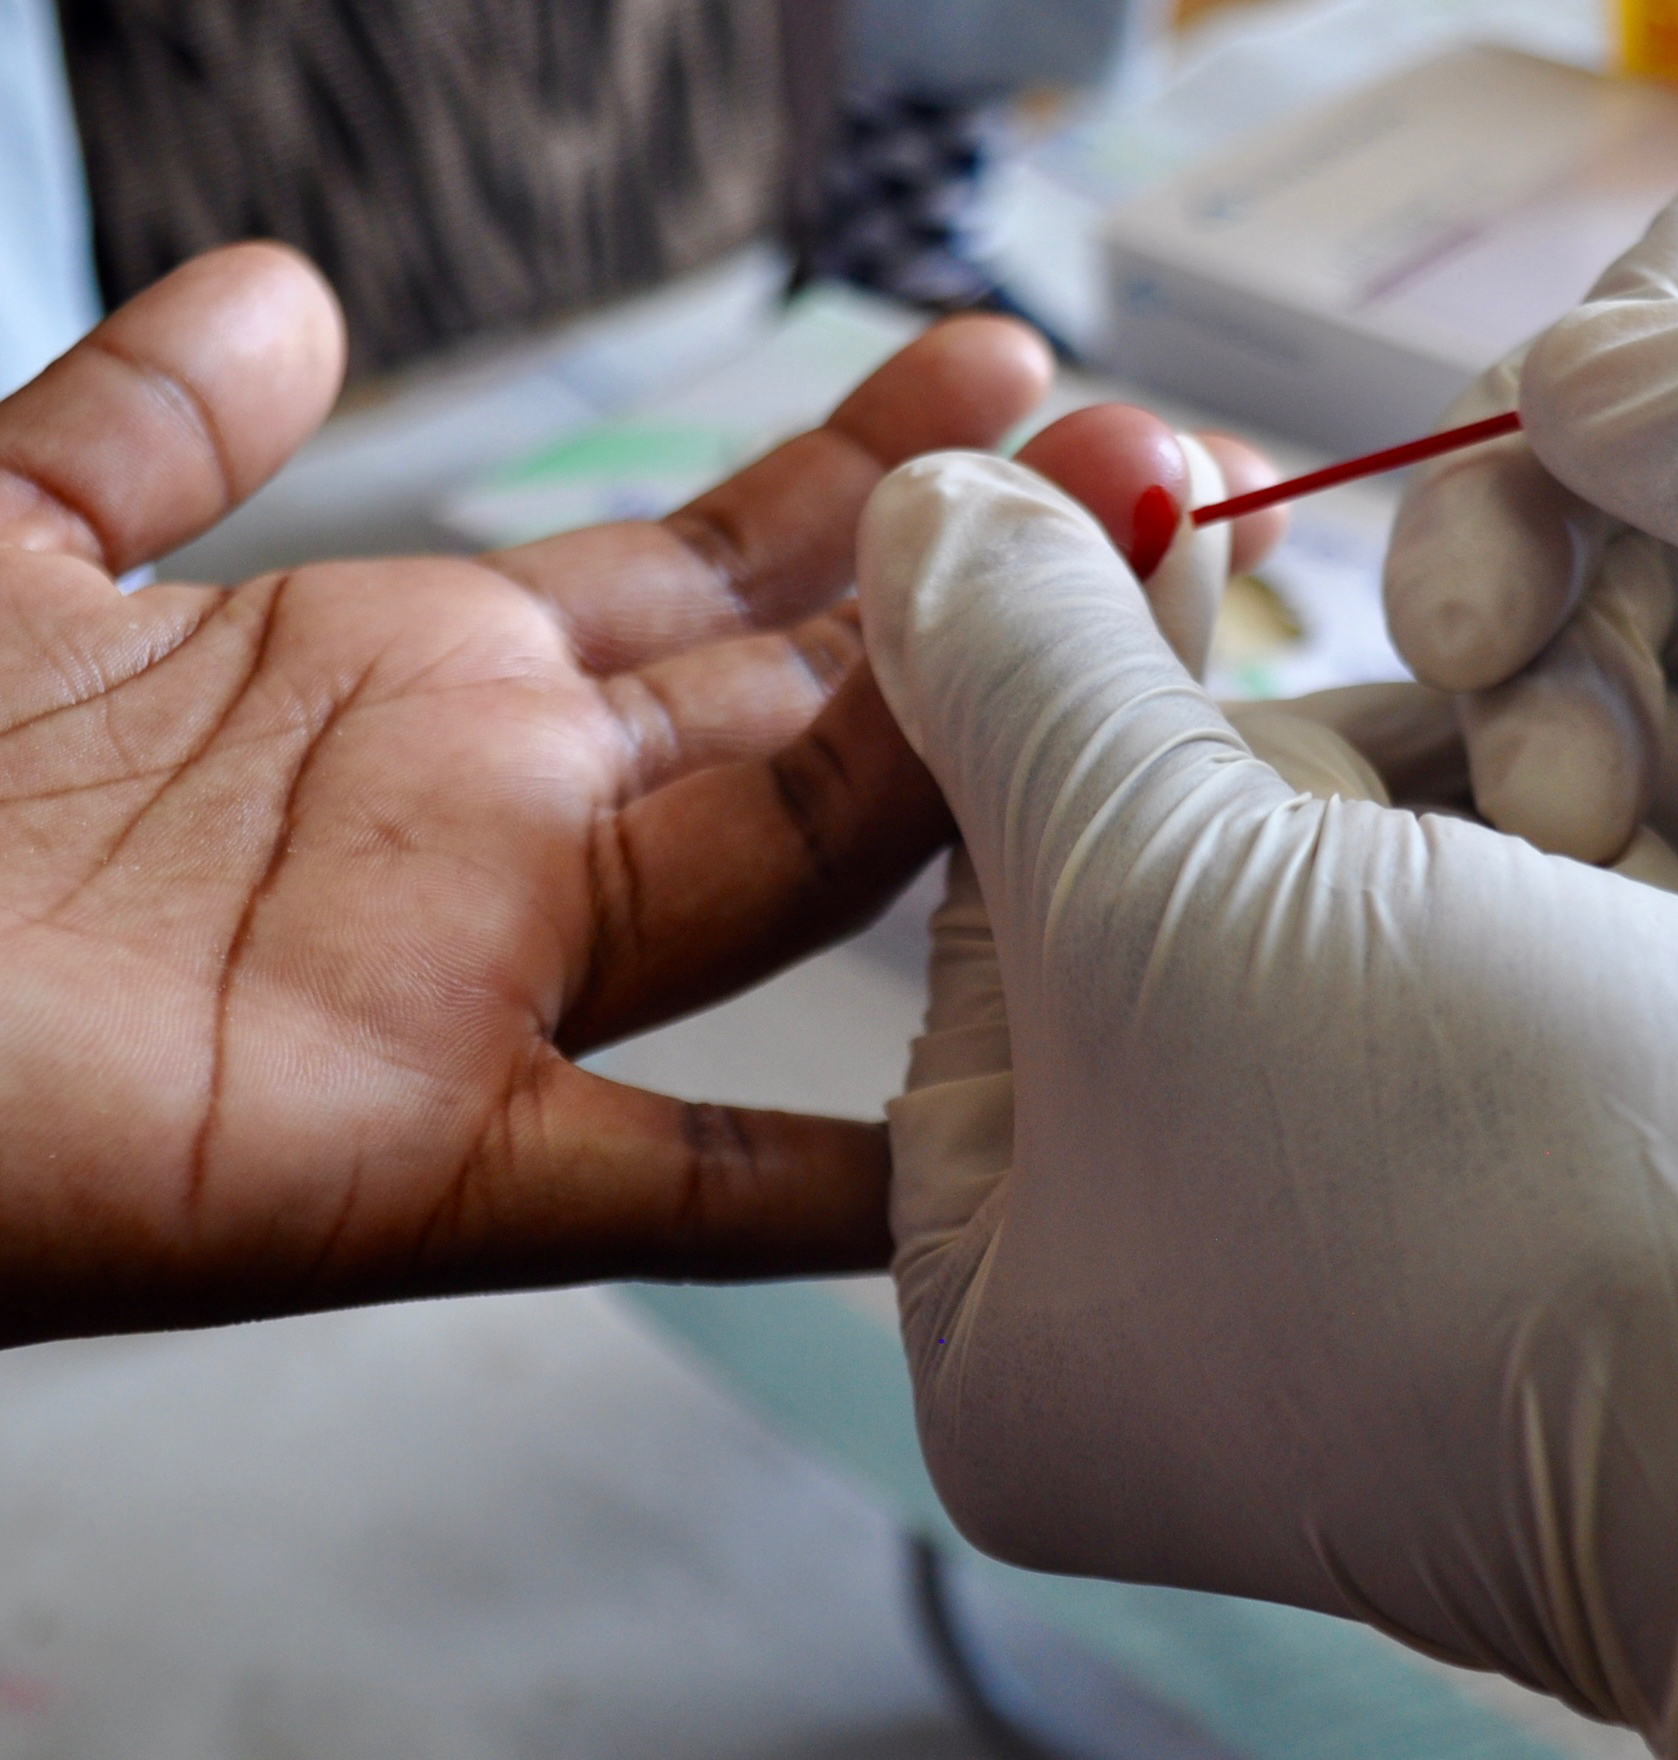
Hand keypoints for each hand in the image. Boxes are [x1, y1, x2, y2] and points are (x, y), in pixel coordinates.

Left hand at [0, 242, 1049, 1342]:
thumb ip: (153, 422)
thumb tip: (291, 289)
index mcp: (416, 671)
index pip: (706, 566)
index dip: (865, 473)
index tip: (1006, 378)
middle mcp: (491, 813)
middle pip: (794, 690)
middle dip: (980, 586)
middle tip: (1154, 471)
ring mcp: (478, 983)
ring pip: (783, 871)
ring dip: (970, 782)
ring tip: (1150, 672)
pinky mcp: (422, 1164)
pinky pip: (672, 1183)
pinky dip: (827, 1181)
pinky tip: (978, 1159)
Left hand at [858, 409, 1677, 1759]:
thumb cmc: (1462, 1170)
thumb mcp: (1159, 895)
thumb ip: (1016, 678)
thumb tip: (907, 511)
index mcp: (1005, 1322)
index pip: (968, 936)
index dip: (1034, 712)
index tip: (1111, 517)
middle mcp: (1170, 1310)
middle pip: (1149, 914)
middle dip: (1256, 764)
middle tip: (1312, 619)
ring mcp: (1367, 1254)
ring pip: (1334, 904)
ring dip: (1423, 795)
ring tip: (1522, 786)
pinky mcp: (1543, 1185)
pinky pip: (1477, 951)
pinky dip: (1534, 865)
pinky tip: (1602, 844)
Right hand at [1382, 88, 1677, 1396]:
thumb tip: (1572, 369)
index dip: (1677, 278)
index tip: (1576, 419)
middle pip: (1656, 414)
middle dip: (1536, 510)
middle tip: (1470, 636)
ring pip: (1598, 596)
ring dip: (1535, 685)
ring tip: (1570, 810)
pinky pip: (1609, 757)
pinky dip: (1564, 801)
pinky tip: (1590, 870)